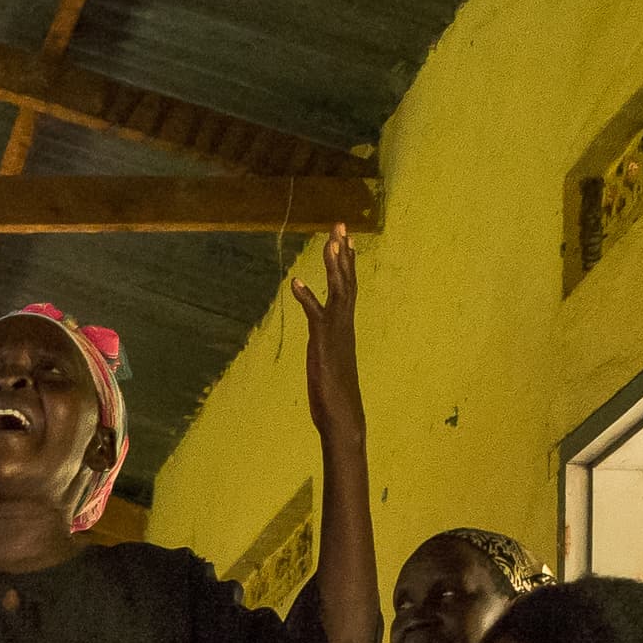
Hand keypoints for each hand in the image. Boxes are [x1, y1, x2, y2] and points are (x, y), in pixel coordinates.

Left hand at [288, 226, 366, 457]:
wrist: (343, 417)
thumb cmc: (335, 394)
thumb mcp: (328, 360)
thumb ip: (327, 344)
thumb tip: (324, 337)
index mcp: (346, 326)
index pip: (348, 287)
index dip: (347, 263)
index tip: (346, 239)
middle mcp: (345, 324)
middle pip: (347, 281)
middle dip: (343, 252)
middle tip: (341, 225)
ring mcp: (337, 332)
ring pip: (339, 291)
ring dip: (334, 265)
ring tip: (330, 240)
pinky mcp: (324, 344)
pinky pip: (316, 315)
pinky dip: (306, 297)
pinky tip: (294, 282)